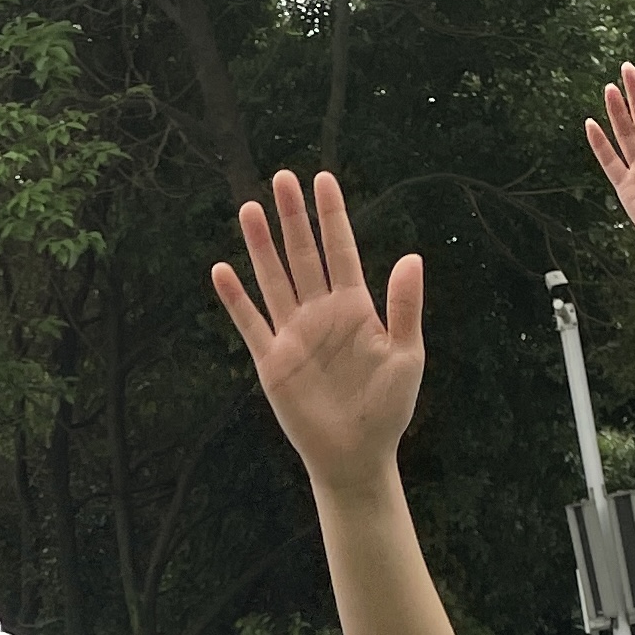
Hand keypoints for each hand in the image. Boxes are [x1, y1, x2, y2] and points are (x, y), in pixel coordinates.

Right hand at [212, 171, 424, 494]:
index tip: (323, 180)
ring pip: (274, 280)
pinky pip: (251, 324)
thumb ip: (405, 307)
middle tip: (282, 178)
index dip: (332, 216)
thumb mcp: (406, 356)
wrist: (356, 456)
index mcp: (356, 309)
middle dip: (293, 218)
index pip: (342, 251)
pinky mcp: (272, 361)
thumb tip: (411, 257)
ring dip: (261, 247)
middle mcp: (321, 314)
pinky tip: (222, 270)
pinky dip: (236, 299)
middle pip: (304, 256)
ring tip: (249, 208)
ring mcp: (294, 335)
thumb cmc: (387, 410)